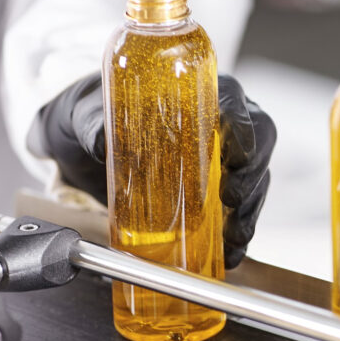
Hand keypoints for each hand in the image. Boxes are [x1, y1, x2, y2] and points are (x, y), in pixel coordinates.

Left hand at [39, 73, 275, 268]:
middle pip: (257, 143)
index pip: (235, 103)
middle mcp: (218, 120)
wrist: (82, 143)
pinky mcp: (215, 186)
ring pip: (255, 178)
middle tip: (232, 200)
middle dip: (252, 175)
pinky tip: (231, 251)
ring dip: (249, 210)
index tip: (236, 156)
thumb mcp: (86, 115)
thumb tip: (100, 140)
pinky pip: (240, 206)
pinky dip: (239, 230)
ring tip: (234, 238)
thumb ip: (93, 123)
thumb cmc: (93, 116)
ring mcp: (221, 154)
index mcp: (197, 89)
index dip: (244, 130)